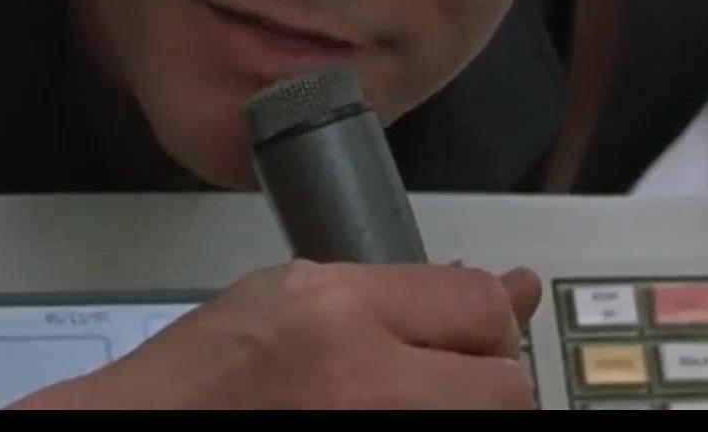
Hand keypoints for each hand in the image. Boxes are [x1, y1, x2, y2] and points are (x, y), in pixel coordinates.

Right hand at [12, 261, 541, 408]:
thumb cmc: (198, 378)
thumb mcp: (286, 296)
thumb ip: (396, 292)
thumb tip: (508, 290)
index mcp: (335, 311)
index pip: (477, 303)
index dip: (487, 320)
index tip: (471, 336)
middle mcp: (363, 383)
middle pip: (505, 385)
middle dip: (485, 382)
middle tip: (441, 384)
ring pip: (485, 421)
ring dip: (456, 411)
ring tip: (399, 401)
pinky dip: (428, 427)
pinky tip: (377, 416)